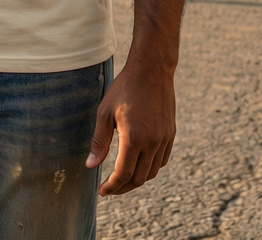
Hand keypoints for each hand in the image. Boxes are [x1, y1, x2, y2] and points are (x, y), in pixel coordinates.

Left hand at [86, 60, 175, 195]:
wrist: (151, 70)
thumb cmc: (124, 88)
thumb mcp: (105, 112)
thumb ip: (99, 142)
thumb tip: (91, 166)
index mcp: (134, 138)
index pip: (123, 174)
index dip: (112, 186)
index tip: (102, 191)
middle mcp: (152, 142)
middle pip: (138, 178)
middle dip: (123, 187)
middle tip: (110, 188)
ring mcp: (164, 139)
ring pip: (152, 172)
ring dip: (137, 179)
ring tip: (122, 178)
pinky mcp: (170, 134)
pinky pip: (162, 160)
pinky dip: (150, 168)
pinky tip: (139, 164)